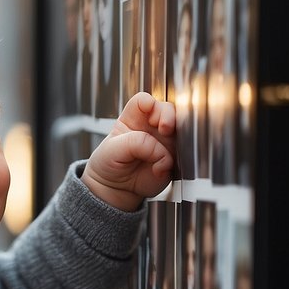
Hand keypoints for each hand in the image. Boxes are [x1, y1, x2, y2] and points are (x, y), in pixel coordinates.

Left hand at [82, 92, 175, 211]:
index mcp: (133, 118)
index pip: (144, 101)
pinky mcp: (170, 159)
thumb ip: (135, 142)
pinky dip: (169, 163)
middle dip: (169, 117)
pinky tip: (157, 170)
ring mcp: (162, 142)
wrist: (114, 188)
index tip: (150, 115)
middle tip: (164, 128)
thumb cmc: (109, 163)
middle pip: (168, 110)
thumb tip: (157, 148)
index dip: (150, 103)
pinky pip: (179, 156)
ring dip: (174, 139)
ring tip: (160, 153)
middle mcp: (151, 128)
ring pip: (179, 131)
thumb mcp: (113, 149)